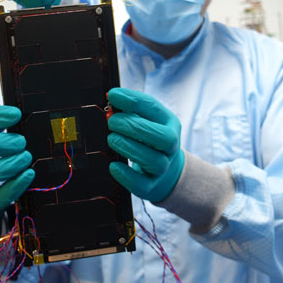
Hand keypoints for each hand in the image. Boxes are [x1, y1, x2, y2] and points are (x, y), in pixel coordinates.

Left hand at [107, 88, 183, 202]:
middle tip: (112, 121)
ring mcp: (162, 168)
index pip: (154, 109)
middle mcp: (170, 147)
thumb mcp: (147, 120)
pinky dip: (126, 175)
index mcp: (169, 124)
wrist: (167, 171)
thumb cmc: (150, 139)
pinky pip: (141, 184)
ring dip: (129, 147)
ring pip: (152, 160)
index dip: (132, 100)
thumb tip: (112, 97)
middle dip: (133, 127)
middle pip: (161, 137)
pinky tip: (114, 165)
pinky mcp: (150, 186)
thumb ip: (131, 109)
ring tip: (112, 139)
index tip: (113, 95)